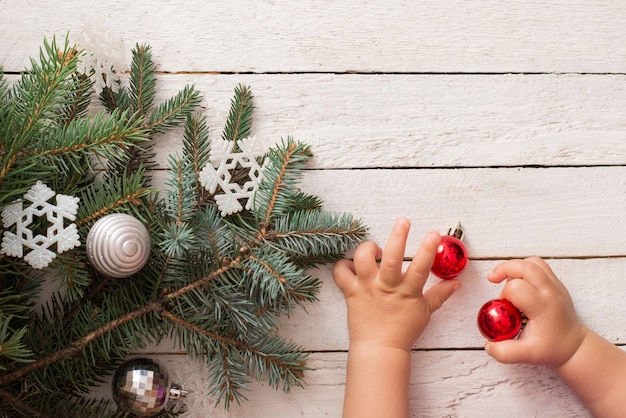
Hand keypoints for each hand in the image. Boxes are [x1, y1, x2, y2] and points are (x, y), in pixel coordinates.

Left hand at [333, 217, 460, 351]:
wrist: (379, 349)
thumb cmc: (403, 331)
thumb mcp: (425, 312)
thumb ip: (440, 294)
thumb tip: (457, 282)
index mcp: (406, 293)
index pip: (420, 268)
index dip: (427, 249)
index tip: (434, 233)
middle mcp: (386, 287)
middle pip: (391, 258)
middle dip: (398, 237)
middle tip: (403, 221)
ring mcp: (366, 288)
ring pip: (362, 260)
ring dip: (368, 248)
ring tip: (376, 248)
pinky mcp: (350, 292)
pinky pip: (340, 273)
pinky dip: (342, 265)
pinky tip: (351, 264)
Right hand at [484, 257, 586, 366]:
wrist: (575, 346)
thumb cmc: (552, 349)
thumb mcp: (528, 355)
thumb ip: (505, 352)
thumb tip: (488, 345)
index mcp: (543, 307)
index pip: (517, 287)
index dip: (503, 295)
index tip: (504, 308)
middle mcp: (550, 291)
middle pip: (525, 266)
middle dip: (504, 269)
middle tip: (493, 279)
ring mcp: (555, 285)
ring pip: (533, 262)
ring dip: (515, 267)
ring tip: (507, 281)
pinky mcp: (556, 283)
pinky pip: (538, 266)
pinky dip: (524, 268)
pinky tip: (519, 282)